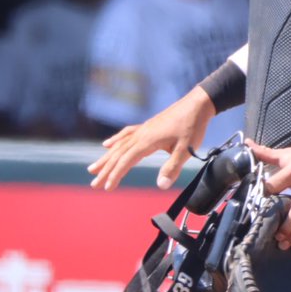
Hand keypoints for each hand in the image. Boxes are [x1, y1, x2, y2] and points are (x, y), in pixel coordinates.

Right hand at [87, 86, 215, 191]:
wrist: (198, 103)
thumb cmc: (193, 126)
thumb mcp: (186, 150)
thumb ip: (173, 168)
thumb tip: (161, 185)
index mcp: (148, 141)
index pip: (126, 161)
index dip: (115, 175)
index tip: (107, 188)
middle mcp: (141, 134)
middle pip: (118, 154)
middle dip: (105, 170)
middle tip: (94, 184)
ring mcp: (143, 129)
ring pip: (119, 145)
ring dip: (106, 158)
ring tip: (93, 168)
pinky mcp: (147, 127)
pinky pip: (126, 135)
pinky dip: (115, 141)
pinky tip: (107, 145)